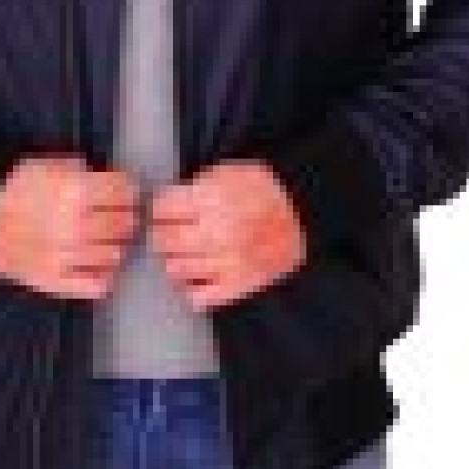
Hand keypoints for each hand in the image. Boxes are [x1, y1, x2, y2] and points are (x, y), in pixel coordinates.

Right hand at [0, 153, 141, 300]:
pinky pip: (97, 285)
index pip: (124, 191)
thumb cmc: (17, 188)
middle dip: (126, 217)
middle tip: (121, 215)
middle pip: (124, 223)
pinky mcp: (54, 281)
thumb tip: (118, 181)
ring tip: (106, 238)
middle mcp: (73, 225)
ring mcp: (64, 256)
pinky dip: (104, 276)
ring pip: (115, 255)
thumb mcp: (50, 164)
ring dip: (116, 245)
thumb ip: (85, 171)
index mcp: (74, 191)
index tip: (125, 191)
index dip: (127, 189)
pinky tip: (97, 264)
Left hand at [148, 159, 307, 311]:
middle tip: (166, 232)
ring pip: (177, 269)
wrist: (308, 216)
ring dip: (173, 261)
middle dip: (162, 234)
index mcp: (217, 196)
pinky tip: (194, 278)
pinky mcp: (241, 285)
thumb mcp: (232, 172)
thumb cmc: (264, 193)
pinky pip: (201, 297)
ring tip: (178, 255)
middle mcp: (222, 230)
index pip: (164, 207)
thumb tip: (166, 204)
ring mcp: (232, 261)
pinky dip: (192, 290)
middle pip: (166, 239)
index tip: (162, 211)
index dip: (160, 207)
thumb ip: (199, 184)